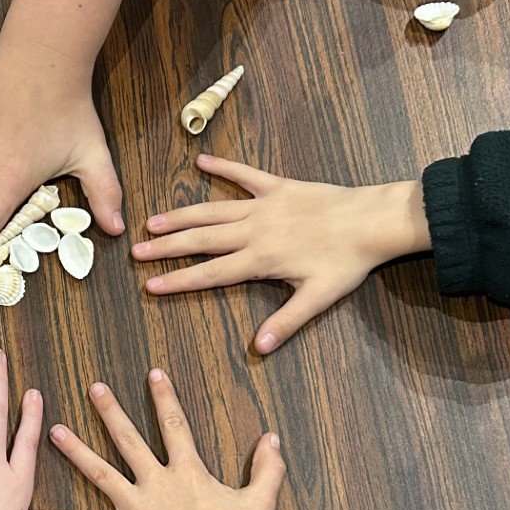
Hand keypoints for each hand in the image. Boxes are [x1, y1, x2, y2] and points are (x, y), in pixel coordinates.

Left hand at [27, 369, 281, 509]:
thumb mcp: (261, 501)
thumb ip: (268, 468)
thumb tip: (273, 438)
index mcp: (188, 473)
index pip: (174, 425)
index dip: (164, 397)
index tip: (153, 372)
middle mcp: (157, 484)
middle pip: (129, 440)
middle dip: (110, 411)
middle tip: (93, 388)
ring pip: (99, 473)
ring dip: (75, 451)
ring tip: (53, 430)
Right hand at [132, 159, 429, 353]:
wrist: (373, 221)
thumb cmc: (348, 262)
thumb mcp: (318, 298)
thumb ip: (286, 322)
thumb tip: (260, 347)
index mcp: (261, 259)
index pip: (210, 272)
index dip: (178, 280)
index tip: (150, 285)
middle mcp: (255, 230)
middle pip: (202, 239)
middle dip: (167, 246)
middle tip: (137, 250)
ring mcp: (264, 205)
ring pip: (213, 210)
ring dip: (182, 215)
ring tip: (153, 220)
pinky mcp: (279, 186)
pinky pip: (245, 175)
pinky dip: (223, 167)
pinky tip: (201, 162)